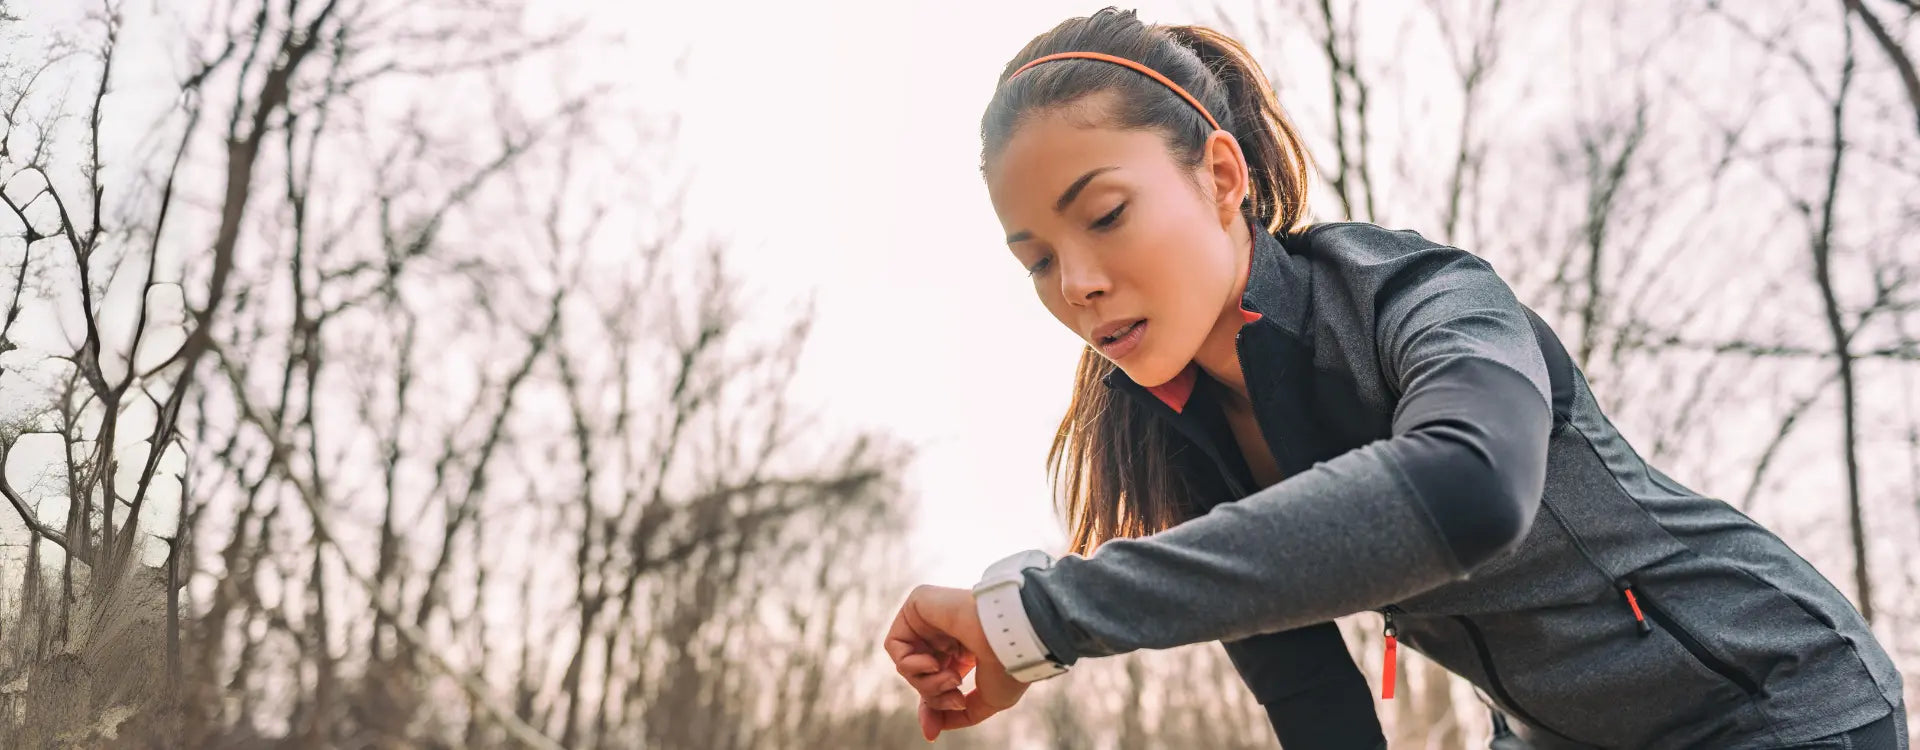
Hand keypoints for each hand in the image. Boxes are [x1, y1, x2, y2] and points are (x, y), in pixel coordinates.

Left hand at [884, 584, 1031, 740]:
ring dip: (925, 683)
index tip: (932, 731)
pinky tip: (933, 662)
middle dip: (933, 696)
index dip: (932, 706)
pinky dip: (909, 664)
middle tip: (957, 698)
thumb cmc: (1009, 665)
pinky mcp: (919, 605)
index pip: (935, 682)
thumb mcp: (987, 701)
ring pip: (906, 665)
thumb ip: (957, 715)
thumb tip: (931, 730)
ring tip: (952, 678)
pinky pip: (895, 645)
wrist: (1013, 637)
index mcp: (966, 651)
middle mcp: (947, 635)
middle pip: (920, 677)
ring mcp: (933, 619)